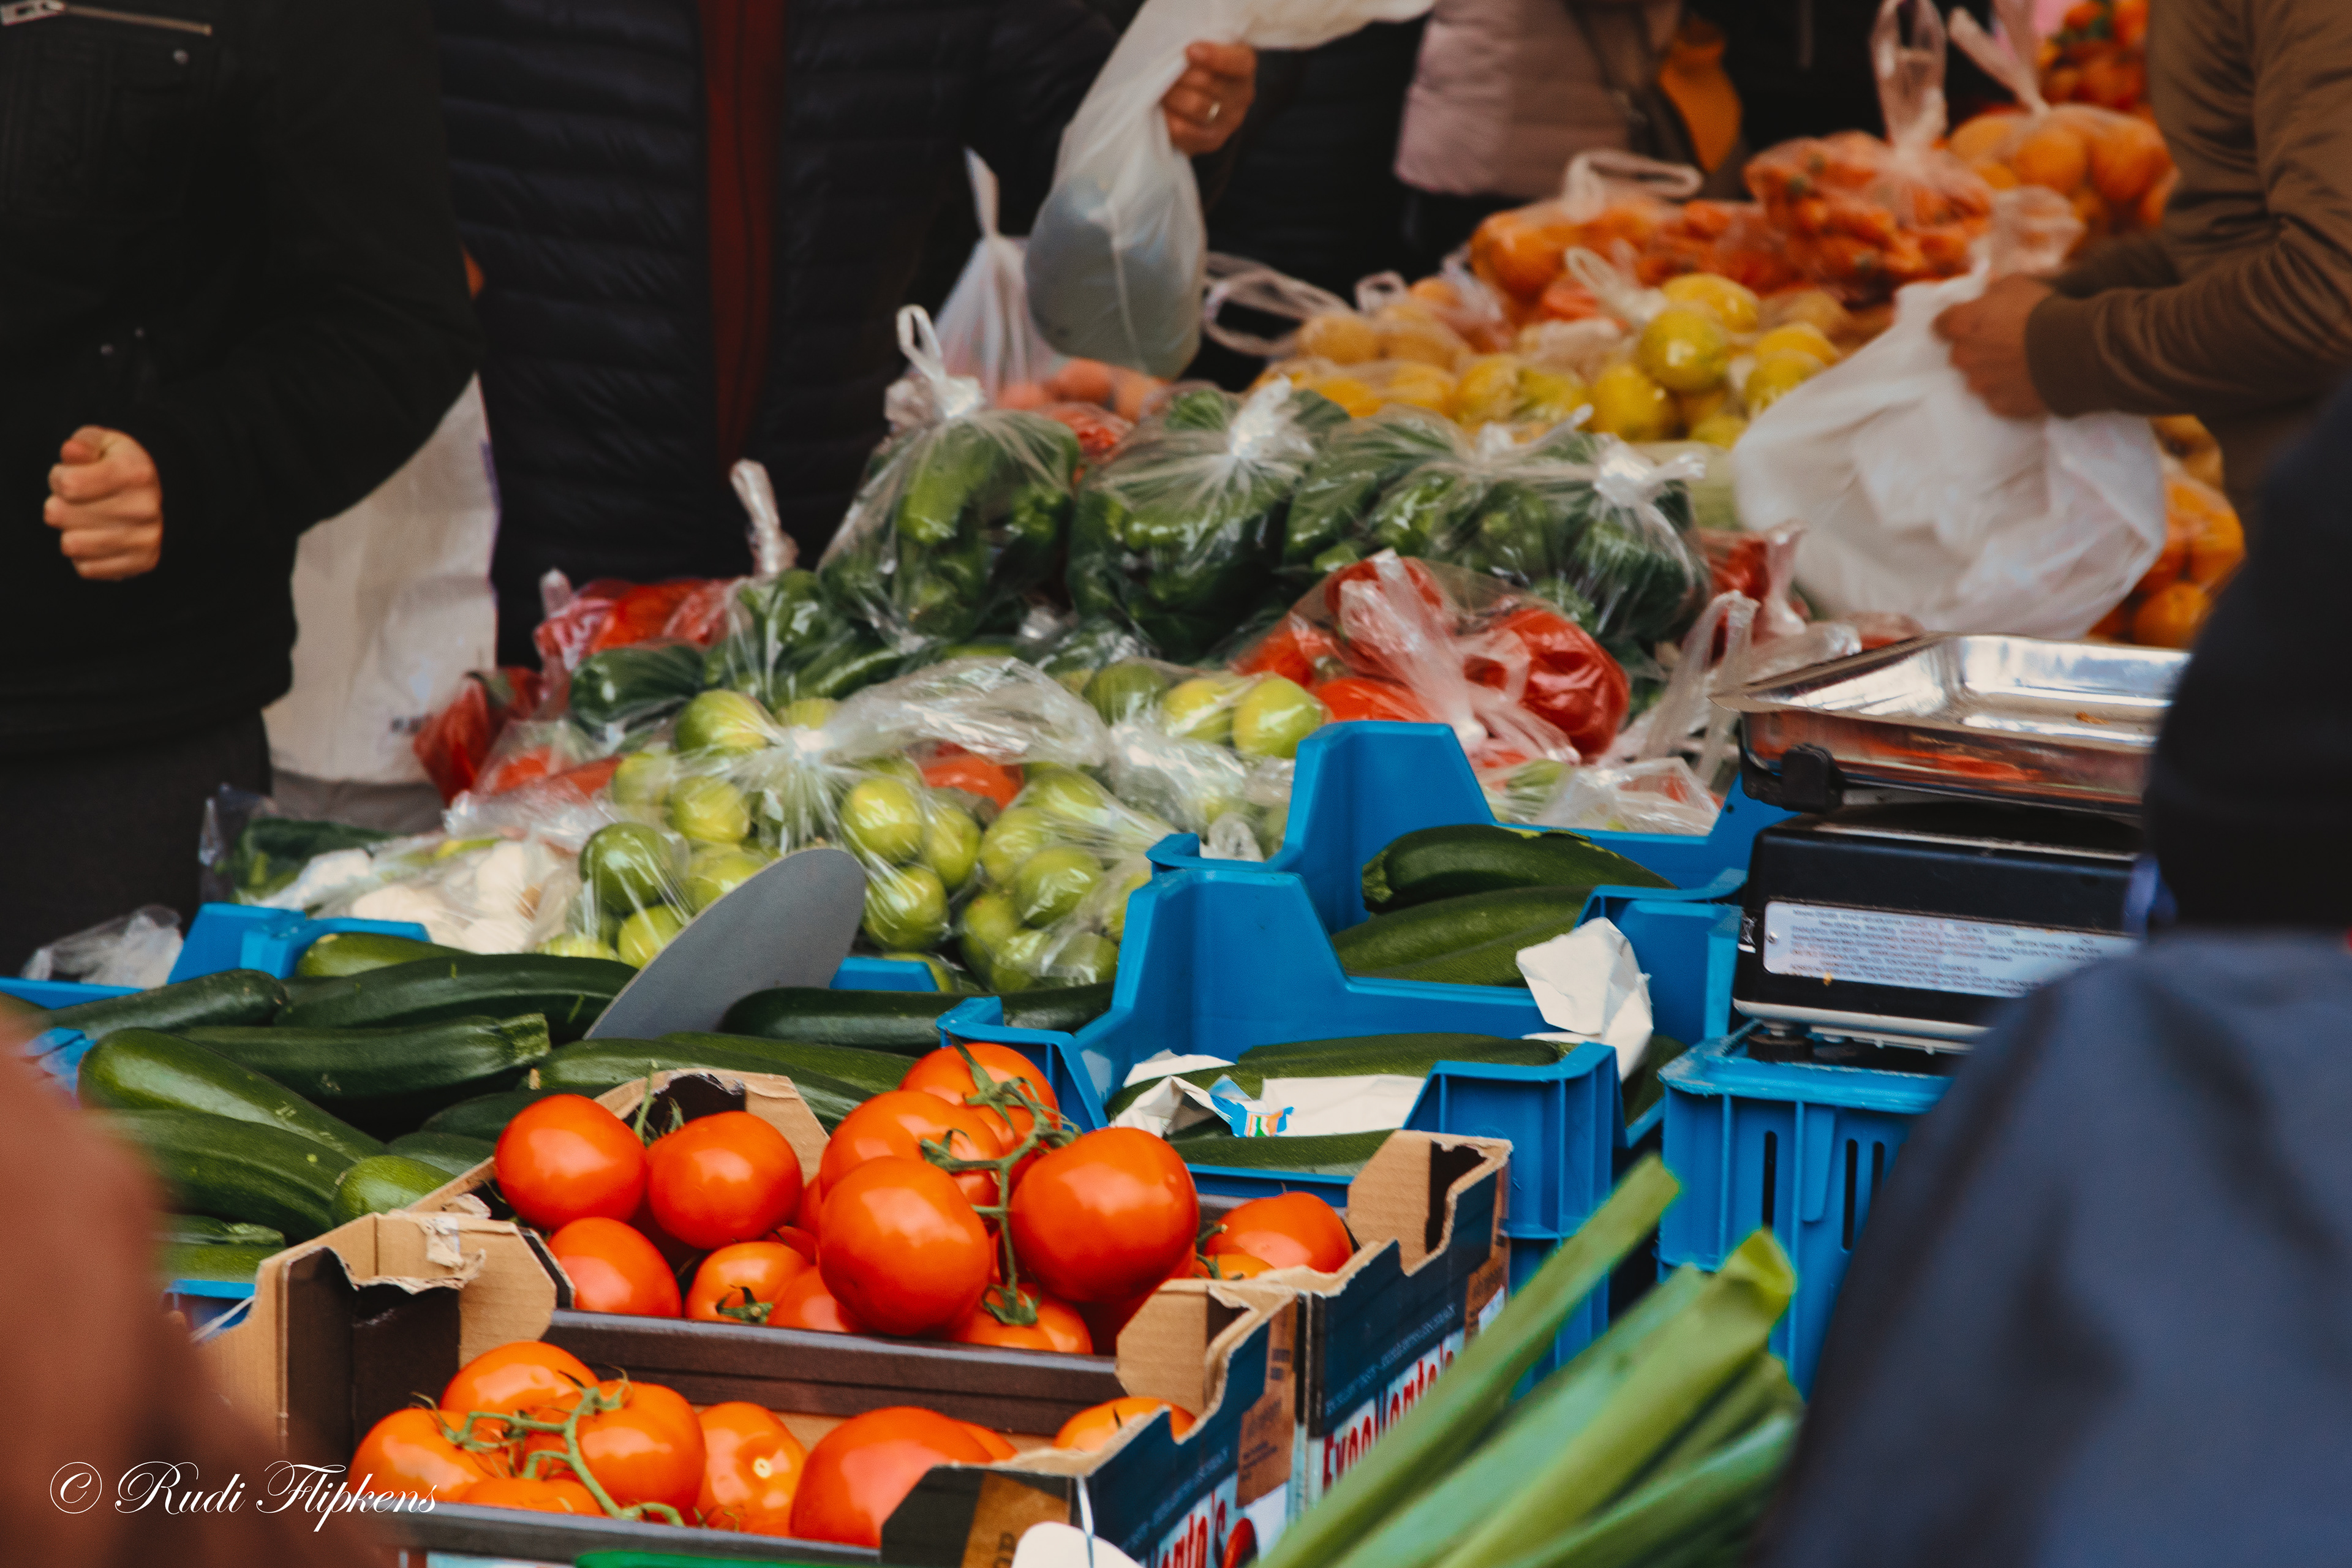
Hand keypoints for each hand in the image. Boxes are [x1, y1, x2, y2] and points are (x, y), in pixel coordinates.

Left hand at [45, 426, 162, 579]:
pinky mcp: (143, 562)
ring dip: (70, 531)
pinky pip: (87, 569)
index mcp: (135, 473)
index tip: (69, 476)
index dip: (58, 478)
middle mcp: (144, 508)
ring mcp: (145, 539)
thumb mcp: (104, 444)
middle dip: (59, 505)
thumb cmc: (121, 466)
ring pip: (71, 545)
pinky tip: (95, 539)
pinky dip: (84, 556)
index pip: (68, 485)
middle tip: (75, 501)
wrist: (165, 493)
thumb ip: (83, 444)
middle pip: (60, 515)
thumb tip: (71, 452)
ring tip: (84, 520)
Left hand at [1162, 41, 1254, 154]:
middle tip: (1161, 71)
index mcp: (1245, 64)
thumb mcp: (1206, 51)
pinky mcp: (1214, 140)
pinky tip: (1162, 109)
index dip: (1214, 57)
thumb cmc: (1201, 68)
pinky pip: (1184, 129)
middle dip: (1179, 76)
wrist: (1205, 105)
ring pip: (1195, 105)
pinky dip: (1168, 117)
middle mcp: (1244, 94)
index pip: (1237, 62)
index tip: (1189, 51)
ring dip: (1171, 96)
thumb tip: (1181, 55)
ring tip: (1160, 89)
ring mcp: (1231, 120)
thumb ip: (1198, 50)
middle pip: (1207, 82)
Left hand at [1933, 275, 2053, 418]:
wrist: (2074, 347)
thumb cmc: (2042, 309)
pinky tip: (2028, 381)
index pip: (1939, 326)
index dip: (1954, 324)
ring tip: (2020, 364)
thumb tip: (1986, 295)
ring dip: (1993, 372)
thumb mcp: (2015, 284)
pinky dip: (2011, 391)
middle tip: (2003, 342)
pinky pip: (2000, 398)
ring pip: (1979, 379)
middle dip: (1976, 349)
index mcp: (1961, 325)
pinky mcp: (2001, 405)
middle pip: (1960, 354)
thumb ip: (1992, 292)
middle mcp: (1963, 358)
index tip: (1968, 324)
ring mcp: (1980, 385)